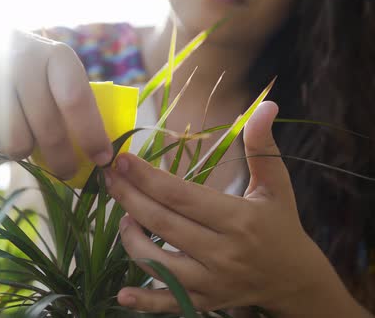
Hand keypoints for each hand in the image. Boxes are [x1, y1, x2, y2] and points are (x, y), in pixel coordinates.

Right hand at [0, 20, 112, 177]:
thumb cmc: (23, 74)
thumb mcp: (51, 77)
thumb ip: (71, 107)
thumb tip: (97, 159)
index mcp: (55, 56)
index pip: (76, 100)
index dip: (90, 135)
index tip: (101, 161)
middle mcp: (23, 58)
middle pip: (48, 130)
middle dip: (61, 160)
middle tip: (64, 171)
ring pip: (15, 142)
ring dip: (20, 150)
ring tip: (18, 137)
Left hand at [105, 102, 362, 315]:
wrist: (295, 280)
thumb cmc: (280, 226)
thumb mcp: (276, 186)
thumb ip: (263, 147)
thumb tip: (267, 105)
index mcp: (238, 220)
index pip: (181, 196)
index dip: (147, 177)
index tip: (122, 159)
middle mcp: (223, 253)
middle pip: (162, 223)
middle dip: (129, 197)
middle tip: (109, 177)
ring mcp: (212, 282)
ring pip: (158, 262)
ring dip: (131, 239)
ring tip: (125, 216)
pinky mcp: (205, 301)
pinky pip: (169, 302)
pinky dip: (145, 301)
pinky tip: (123, 294)